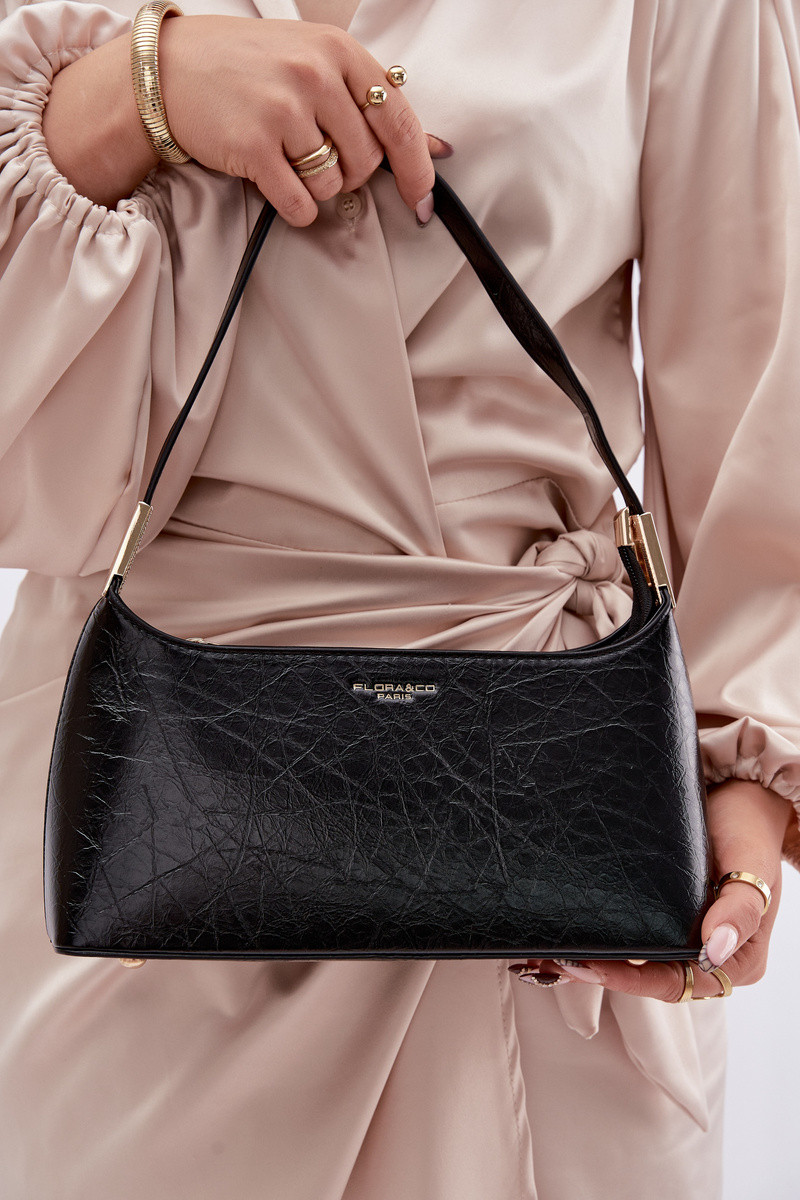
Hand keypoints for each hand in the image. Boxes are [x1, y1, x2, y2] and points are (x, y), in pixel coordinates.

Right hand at [157, 15, 449, 225]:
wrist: (169, 70)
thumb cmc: (246, 67)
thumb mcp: (311, 59)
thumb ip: (367, 97)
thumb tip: (435, 147)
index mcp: (336, 51)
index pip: (397, 118)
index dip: (416, 167)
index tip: (422, 197)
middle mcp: (314, 76)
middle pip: (366, 160)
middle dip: (351, 174)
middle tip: (319, 159)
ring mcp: (282, 111)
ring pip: (334, 185)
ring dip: (317, 188)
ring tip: (288, 159)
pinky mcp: (253, 147)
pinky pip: (300, 204)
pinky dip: (295, 207)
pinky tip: (277, 184)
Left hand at [513, 779, 795, 1000]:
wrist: (741, 792)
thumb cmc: (750, 829)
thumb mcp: (751, 865)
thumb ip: (739, 909)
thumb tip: (715, 950)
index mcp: (735, 960)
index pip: (671, 984)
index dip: (626, 979)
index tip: (585, 965)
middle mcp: (705, 954)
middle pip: (646, 977)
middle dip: (598, 971)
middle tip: (550, 959)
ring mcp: (682, 933)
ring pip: (634, 958)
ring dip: (592, 955)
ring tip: (546, 949)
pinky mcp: (662, 909)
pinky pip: (630, 928)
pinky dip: (600, 929)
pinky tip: (566, 922)